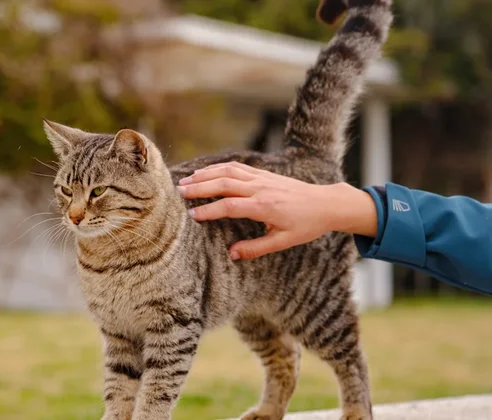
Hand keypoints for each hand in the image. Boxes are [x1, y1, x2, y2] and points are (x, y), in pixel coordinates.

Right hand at [177, 162, 377, 259]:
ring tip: (187, 180)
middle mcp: (261, 189)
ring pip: (228, 171)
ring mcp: (262, 178)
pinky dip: (219, 167)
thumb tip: (231, 254)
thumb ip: (255, 248)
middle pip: (224, 184)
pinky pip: (237, 167)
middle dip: (200, 187)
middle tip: (179, 192)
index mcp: (264, 207)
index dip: (209, 211)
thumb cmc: (306, 225)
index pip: (229, 206)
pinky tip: (206, 172)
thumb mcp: (283, 242)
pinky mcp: (264, 173)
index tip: (192, 216)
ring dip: (206, 175)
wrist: (327, 203)